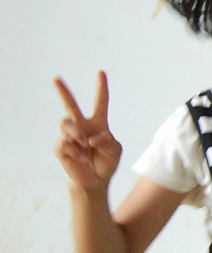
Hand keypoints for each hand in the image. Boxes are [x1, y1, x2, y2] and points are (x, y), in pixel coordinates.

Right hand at [51, 73, 118, 194]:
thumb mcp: (115, 150)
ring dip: (77, 133)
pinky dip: (76, 151)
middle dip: (63, 91)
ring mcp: (69, 135)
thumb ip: (108, 140)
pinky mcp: (61, 147)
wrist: (95, 180)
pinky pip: (65, 143)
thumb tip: (91, 137)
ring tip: (85, 145)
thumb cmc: (106, 162)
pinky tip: (81, 158)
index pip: (100, 102)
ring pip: (66, 123)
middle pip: (70, 105)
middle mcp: (82, 126)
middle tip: (56, 78)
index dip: (101, 88)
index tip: (101, 72)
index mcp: (98, 124)